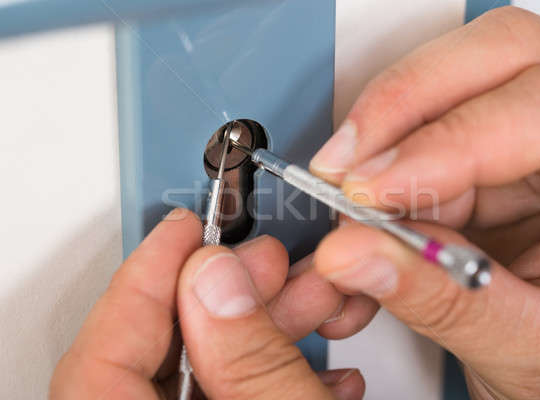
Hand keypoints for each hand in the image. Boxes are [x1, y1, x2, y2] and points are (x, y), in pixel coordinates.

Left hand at [49, 209, 367, 399]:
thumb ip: (252, 358)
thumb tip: (216, 278)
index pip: (105, 349)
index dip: (147, 274)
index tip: (181, 228)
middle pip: (161, 351)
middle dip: (227, 292)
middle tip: (266, 261)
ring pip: (206, 371)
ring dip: (267, 330)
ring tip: (317, 302)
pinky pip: (231, 399)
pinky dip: (273, 374)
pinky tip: (322, 367)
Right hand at [309, 6, 539, 399]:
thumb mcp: (532, 350)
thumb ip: (445, 300)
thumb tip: (356, 254)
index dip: (446, 142)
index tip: (370, 191)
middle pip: (503, 53)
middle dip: (405, 102)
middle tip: (344, 164)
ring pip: (455, 79)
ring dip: (386, 135)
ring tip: (349, 198)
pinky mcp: (495, 153)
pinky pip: (427, 128)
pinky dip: (385, 166)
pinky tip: (369, 210)